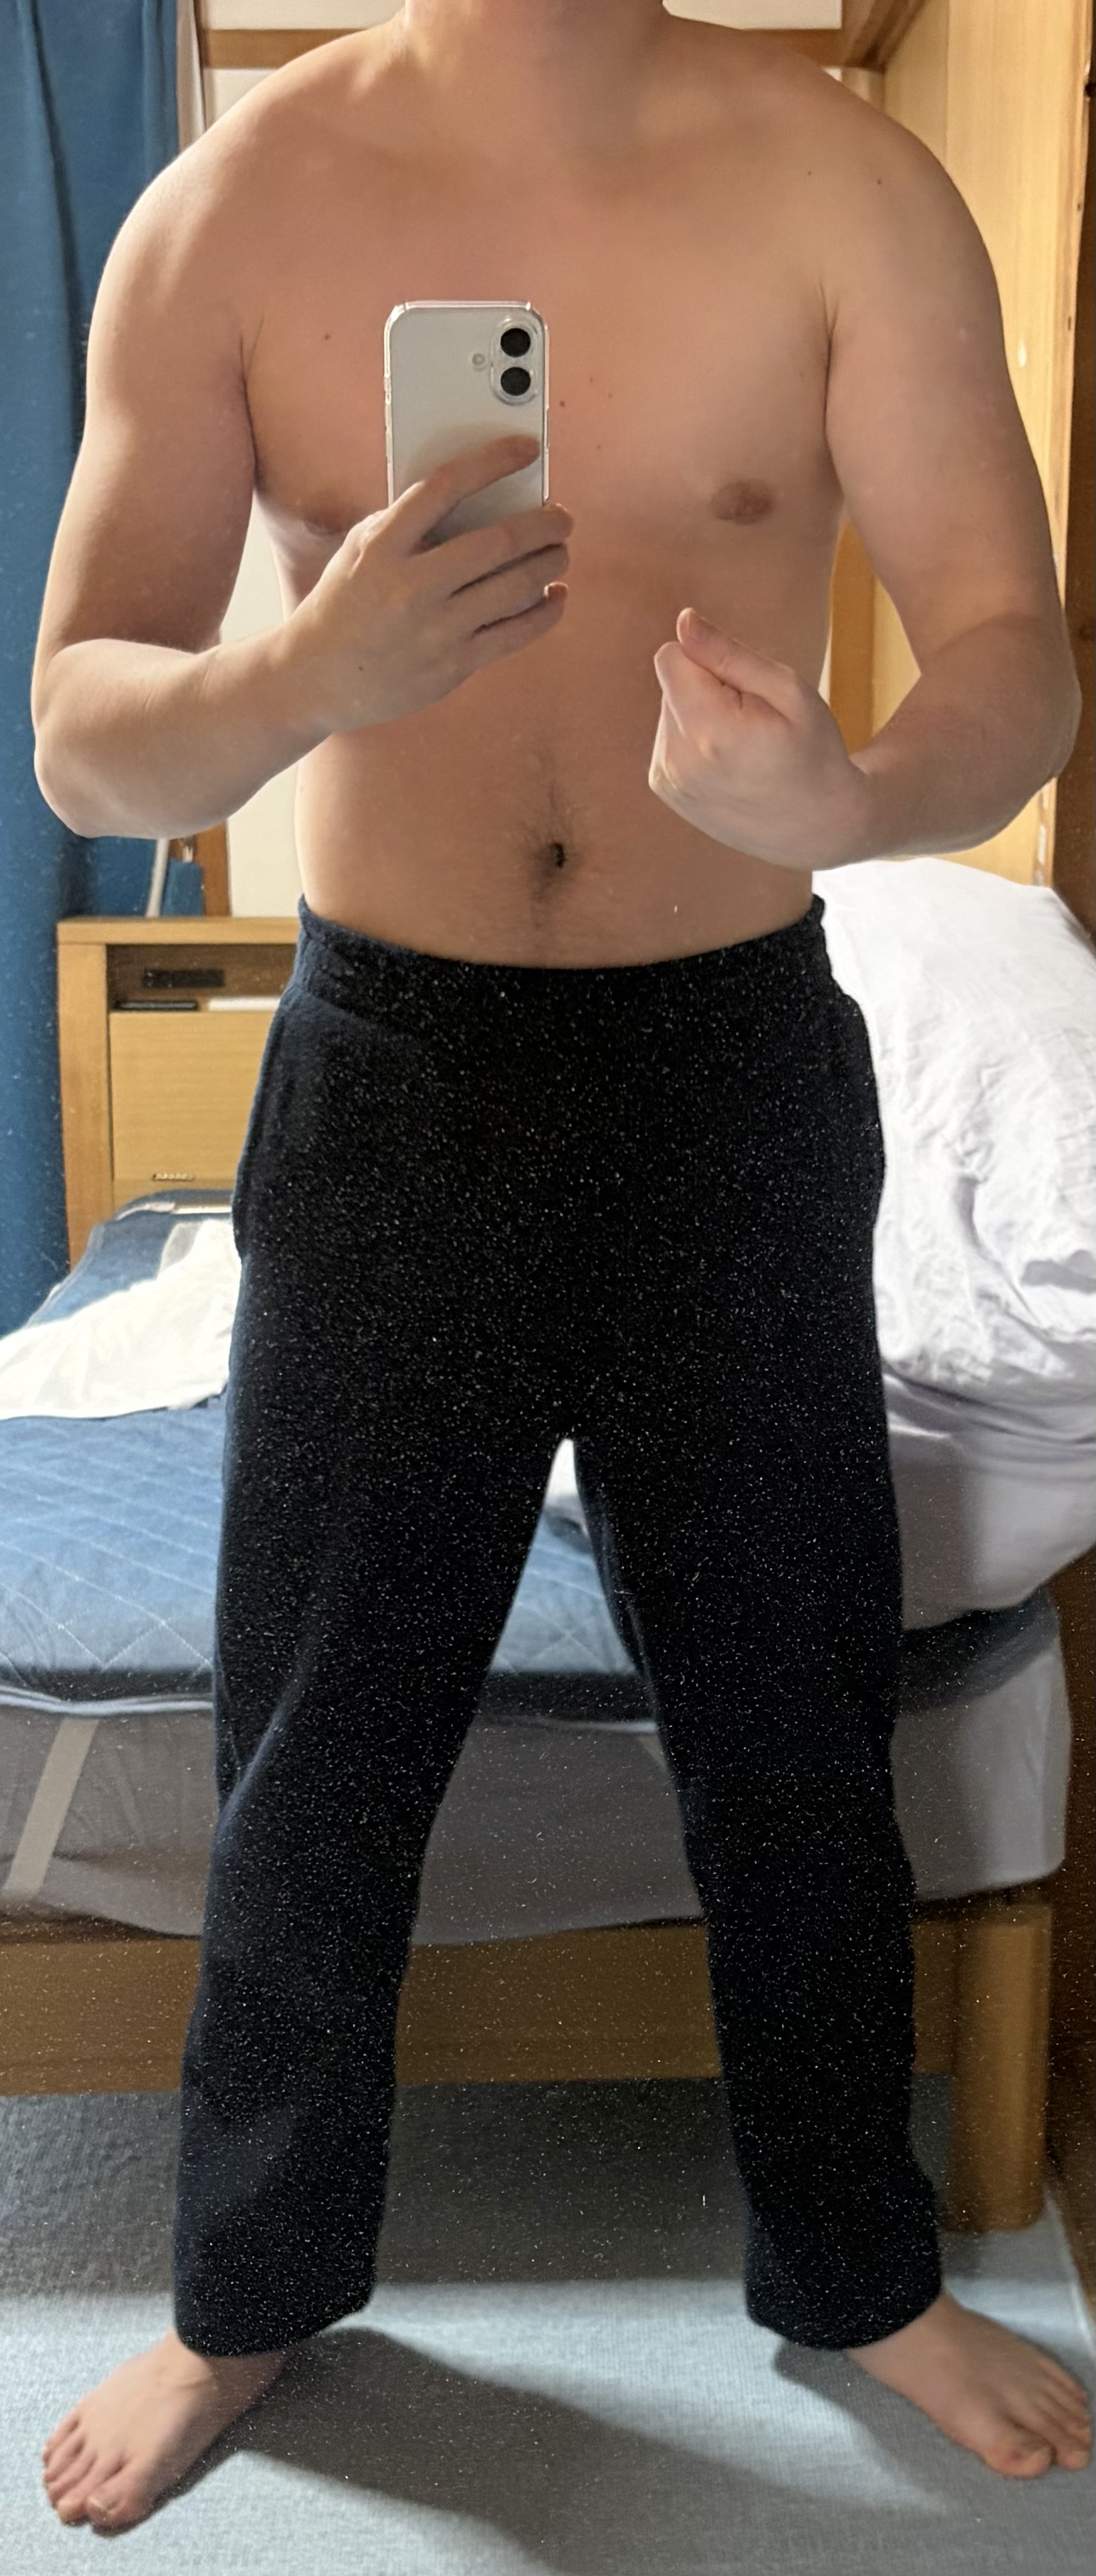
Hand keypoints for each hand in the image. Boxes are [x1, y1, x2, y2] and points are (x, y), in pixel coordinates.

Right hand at [282, 434, 571, 734]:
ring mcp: (434, 630)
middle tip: (561, 516)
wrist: (318, 678)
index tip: (526, 449)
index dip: (492, 461)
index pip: (444, 487)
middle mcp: (410, 587)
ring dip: (550, 562)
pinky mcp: (452, 667)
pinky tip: (556, 595)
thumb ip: (405, 522)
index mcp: (382, 548)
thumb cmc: (345, 603)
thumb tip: (475, 495)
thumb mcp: (360, 550)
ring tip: (560, 550)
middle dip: (541, 523)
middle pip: (495, 542)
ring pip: (514, 587)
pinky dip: (545, 611)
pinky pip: (515, 634)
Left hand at [649, 607, 872, 869]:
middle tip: (752, 722)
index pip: (671, 656)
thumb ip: (729, 654)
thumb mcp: (788, 692)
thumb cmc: (812, 750)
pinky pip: (668, 736)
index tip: (745, 689)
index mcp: (708, 731)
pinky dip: (694, 740)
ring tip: (743, 746)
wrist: (816, 825)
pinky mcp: (665, 788)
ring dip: (700, 715)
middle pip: (671, 682)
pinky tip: (728, 762)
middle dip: (707, 688)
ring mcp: (668, 779)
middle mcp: (677, 760)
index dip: (710, 660)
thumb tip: (683, 621)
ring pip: (669, 709)